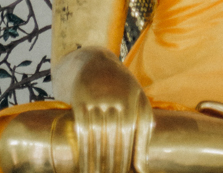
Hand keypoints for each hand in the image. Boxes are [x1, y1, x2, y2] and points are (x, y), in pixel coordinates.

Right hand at [53, 47, 153, 172]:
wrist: (94, 61)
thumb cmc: (122, 87)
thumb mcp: (139, 101)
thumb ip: (144, 131)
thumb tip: (143, 168)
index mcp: (130, 98)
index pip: (128, 134)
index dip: (125, 157)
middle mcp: (112, 97)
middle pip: (111, 137)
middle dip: (111, 163)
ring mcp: (94, 98)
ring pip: (95, 137)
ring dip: (96, 162)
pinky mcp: (79, 100)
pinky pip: (81, 130)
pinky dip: (83, 151)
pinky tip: (84, 166)